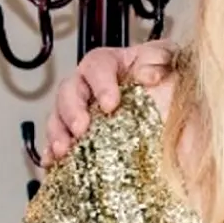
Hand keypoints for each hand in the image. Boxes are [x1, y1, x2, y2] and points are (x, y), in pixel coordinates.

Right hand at [41, 39, 175, 166]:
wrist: (172, 105)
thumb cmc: (167, 77)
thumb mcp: (169, 60)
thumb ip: (160, 59)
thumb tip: (147, 74)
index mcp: (110, 63)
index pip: (97, 65)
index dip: (100, 84)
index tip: (111, 105)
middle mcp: (88, 84)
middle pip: (68, 90)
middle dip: (71, 110)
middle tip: (81, 129)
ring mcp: (79, 109)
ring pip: (57, 116)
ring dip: (57, 132)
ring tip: (63, 150)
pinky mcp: (77, 134)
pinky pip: (57, 140)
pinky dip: (52, 151)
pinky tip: (53, 163)